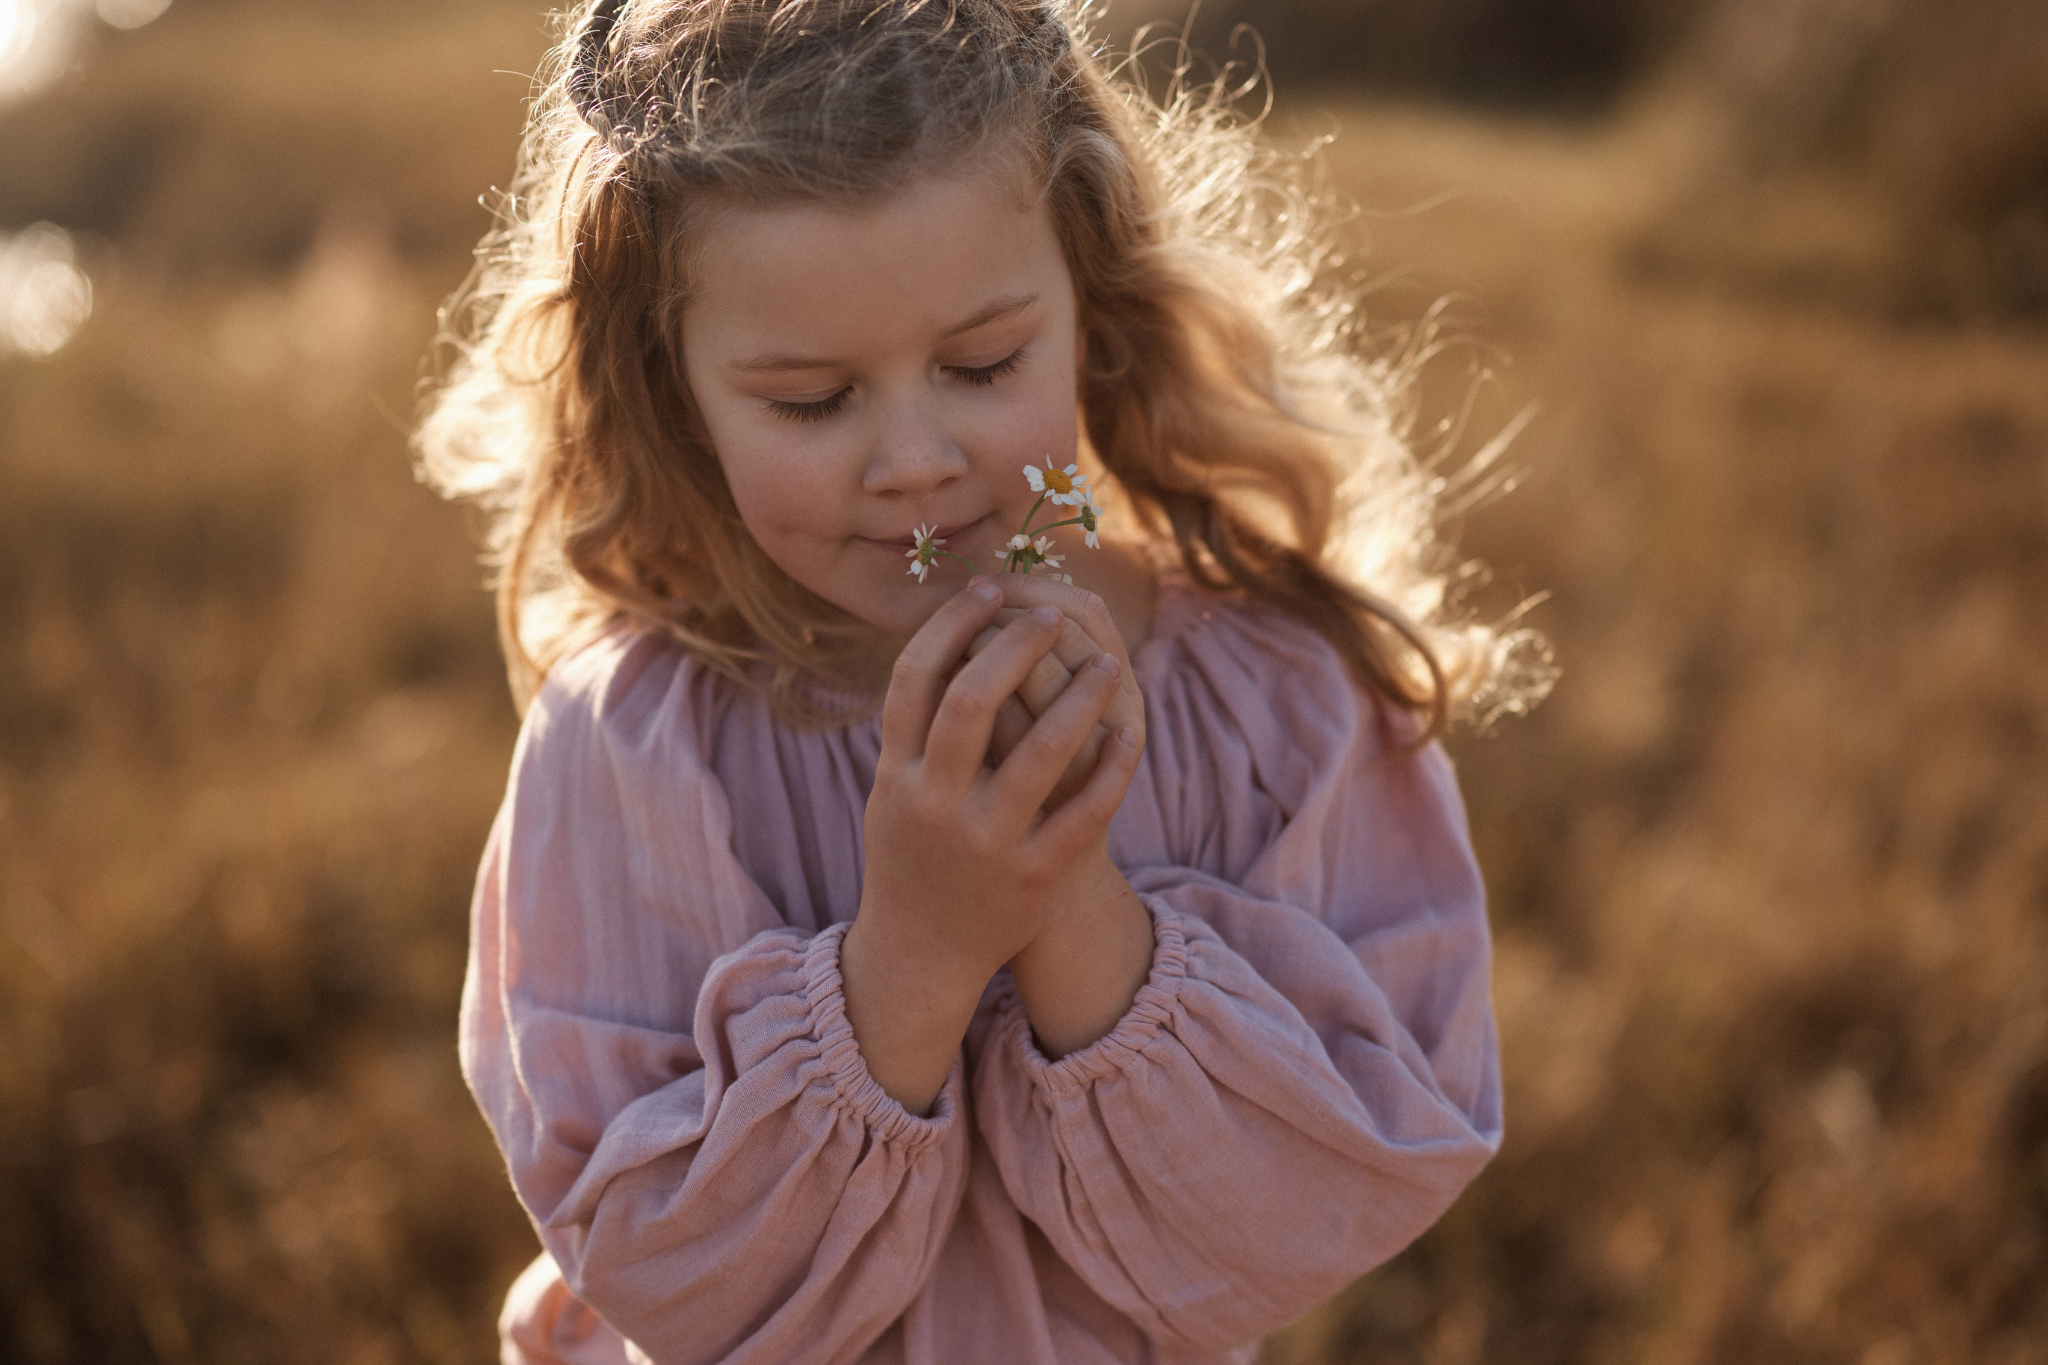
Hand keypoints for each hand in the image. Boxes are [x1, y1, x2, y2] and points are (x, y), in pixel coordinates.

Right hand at [841, 581, 1144, 1110]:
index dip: (951, 623)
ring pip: (1038, 753)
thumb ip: (915, 728)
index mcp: (896, 774)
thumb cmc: (912, 855)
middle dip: (1014, 646)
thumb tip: (953, 634)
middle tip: (1050, 611)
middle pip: (971, 700)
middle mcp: (934, 803)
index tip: (987, 586)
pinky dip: (1109, 772)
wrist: (920, 954)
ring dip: (1078, 698)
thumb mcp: (892, 792)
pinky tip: (1128, 734)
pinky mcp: (1032, 877)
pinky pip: (1082, 814)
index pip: (915, 677)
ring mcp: (984, 842)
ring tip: (1107, 661)